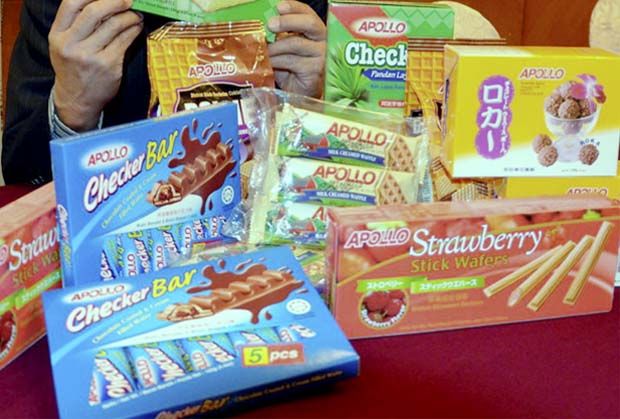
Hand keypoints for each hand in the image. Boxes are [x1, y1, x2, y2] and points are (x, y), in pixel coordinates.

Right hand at [49, 0, 142, 131]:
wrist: (77, 99)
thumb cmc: (73, 67)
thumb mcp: (64, 44)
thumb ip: (76, 23)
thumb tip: (103, 2)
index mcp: (58, 35)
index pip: (71, 3)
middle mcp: (72, 45)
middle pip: (95, 12)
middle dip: (116, 2)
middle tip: (128, 0)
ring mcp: (91, 56)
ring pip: (115, 25)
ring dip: (130, 16)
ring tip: (136, 14)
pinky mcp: (110, 66)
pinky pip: (125, 41)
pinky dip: (134, 30)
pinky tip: (137, 27)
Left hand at [267, 1, 325, 97]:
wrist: (300, 93)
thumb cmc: (292, 69)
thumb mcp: (284, 49)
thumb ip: (278, 36)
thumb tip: (259, 27)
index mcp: (315, 31)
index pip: (308, 13)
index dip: (294, 7)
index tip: (279, 7)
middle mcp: (323, 40)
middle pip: (309, 24)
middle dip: (287, 21)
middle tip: (270, 24)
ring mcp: (322, 56)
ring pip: (296, 43)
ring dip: (276, 46)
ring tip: (263, 50)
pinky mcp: (316, 70)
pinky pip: (293, 61)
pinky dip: (277, 60)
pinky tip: (268, 63)